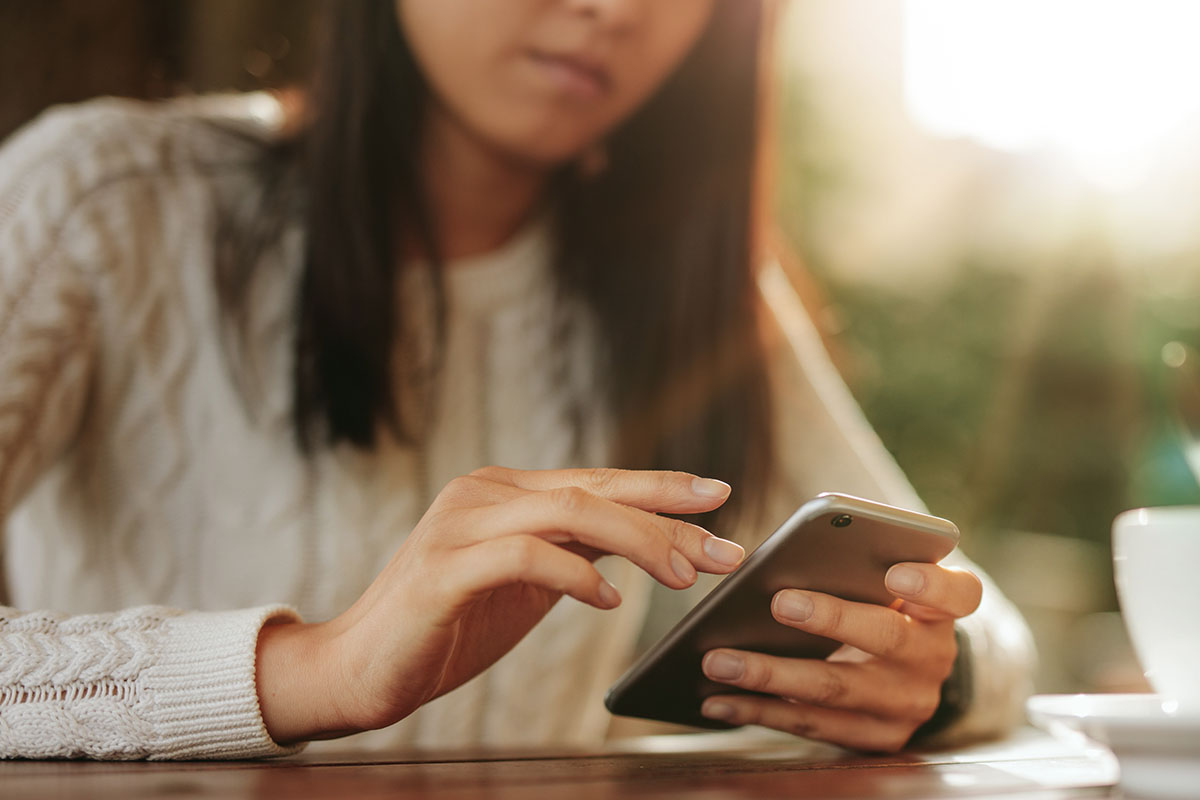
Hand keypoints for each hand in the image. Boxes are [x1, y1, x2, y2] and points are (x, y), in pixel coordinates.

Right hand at [256, 467, 744, 742]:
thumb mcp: (525, 583)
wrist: (361, 667)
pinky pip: (524, 556)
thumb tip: (644, 541)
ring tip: (682, 576)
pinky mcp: (443, 568)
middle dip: (666, 515)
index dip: (660, 487)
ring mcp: (460, 525)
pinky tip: (609, 599)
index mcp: (504, 492)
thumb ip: (572, 551)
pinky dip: (575, 574)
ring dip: (636, 541)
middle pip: (593, 489)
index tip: (719, 498)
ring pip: (568, 511)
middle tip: (724, 547)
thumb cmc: (448, 626)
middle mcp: (483, 494)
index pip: (596, 480)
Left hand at [699, 562, 982, 751]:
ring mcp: (906, 704)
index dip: (930, 585)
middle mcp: (932, 658)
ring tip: (718, 661)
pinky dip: (759, 711)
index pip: (958, 594)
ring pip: (835, 688)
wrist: (902, 673)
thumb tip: (786, 556)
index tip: (896, 572)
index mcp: (940, 609)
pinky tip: (718, 700)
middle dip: (829, 619)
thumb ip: (855, 564)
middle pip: (885, 637)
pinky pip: (811, 725)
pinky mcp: (876, 738)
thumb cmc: (876, 606)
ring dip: (769, 675)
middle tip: (778, 602)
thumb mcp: (881, 583)